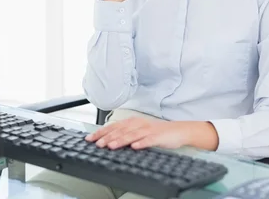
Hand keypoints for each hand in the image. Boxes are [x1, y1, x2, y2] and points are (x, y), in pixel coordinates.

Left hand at [85, 117, 218, 150]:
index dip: (101, 132)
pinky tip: (134, 147)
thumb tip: (108, 140)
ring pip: (132, 135)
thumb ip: (126, 134)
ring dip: (121, 140)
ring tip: (111, 146)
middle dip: (107, 137)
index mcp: (133, 122)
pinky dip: (141, 143)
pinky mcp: (158, 137)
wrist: (178, 131)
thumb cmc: (158, 132)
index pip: (114, 126)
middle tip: (97, 144)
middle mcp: (139, 124)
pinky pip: (148, 140)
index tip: (90, 139)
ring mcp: (148, 130)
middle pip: (120, 130)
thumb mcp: (139, 131)